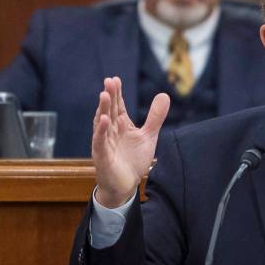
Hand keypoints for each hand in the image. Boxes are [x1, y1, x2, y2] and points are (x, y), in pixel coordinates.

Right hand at [91, 76, 169, 207]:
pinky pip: (100, 141)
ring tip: (104, 94)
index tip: (116, 79)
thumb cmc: (133, 160)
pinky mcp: (102, 156)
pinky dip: (101, 131)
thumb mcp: (148, 135)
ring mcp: (104, 143)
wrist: (127, 185)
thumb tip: (164, 94)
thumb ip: (155, 117)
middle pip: (109, 110)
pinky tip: (103, 120)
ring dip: (102, 109)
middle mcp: (110, 131)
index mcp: (120, 125)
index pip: (118, 106)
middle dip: (109, 96)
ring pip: (102, 123)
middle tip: (109, 81)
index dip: (117, 93)